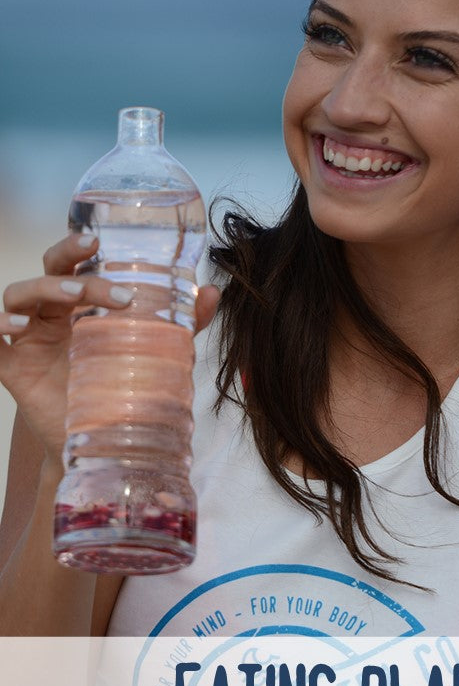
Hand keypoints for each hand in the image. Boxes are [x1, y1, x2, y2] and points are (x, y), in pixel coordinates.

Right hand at [0, 234, 218, 465]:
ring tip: (69, 298)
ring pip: (17, 296)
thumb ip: (181, 323)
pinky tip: (13, 325)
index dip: (76, 247)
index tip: (98, 242)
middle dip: (67, 266)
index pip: (71, 263)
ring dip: (40, 289)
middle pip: (47, 274)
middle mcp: (51, 316)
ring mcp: (30, 340)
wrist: (107, 443)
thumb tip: (212, 291)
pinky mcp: (14, 369)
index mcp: (79, 305)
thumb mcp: (157, 352)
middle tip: (96, 275)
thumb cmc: (125, 387)